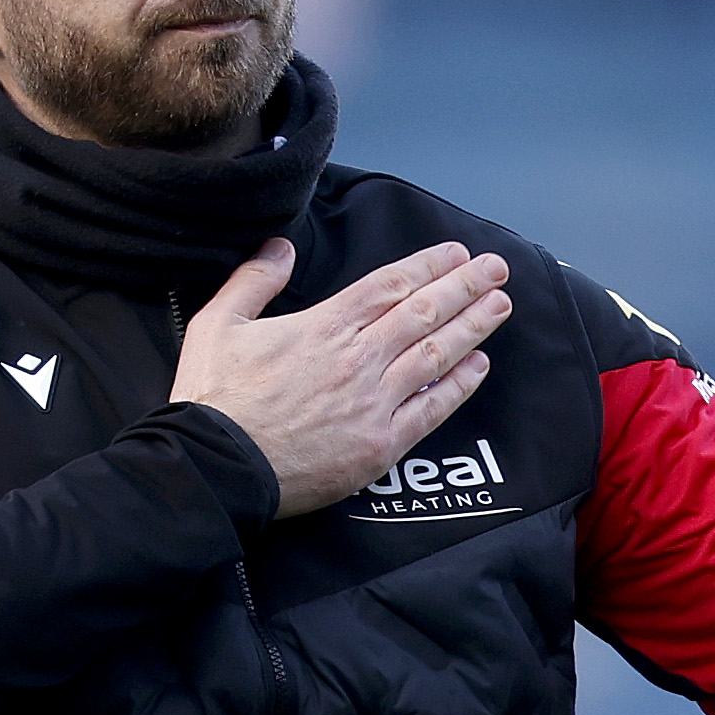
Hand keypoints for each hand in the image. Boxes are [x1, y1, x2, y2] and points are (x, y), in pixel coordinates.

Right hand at [172, 236, 508, 516]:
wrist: (217, 468)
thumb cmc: (213, 398)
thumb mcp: (217, 323)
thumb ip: (253, 279)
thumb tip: (279, 246)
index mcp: (325, 326)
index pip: (390, 285)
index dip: (428, 266)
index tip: (455, 254)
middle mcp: (358, 358)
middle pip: (424, 312)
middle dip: (465, 286)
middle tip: (495, 269)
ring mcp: (374, 402)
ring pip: (436, 354)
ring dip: (472, 327)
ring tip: (500, 305)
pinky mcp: (381, 444)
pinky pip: (432, 408)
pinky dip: (459, 385)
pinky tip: (478, 366)